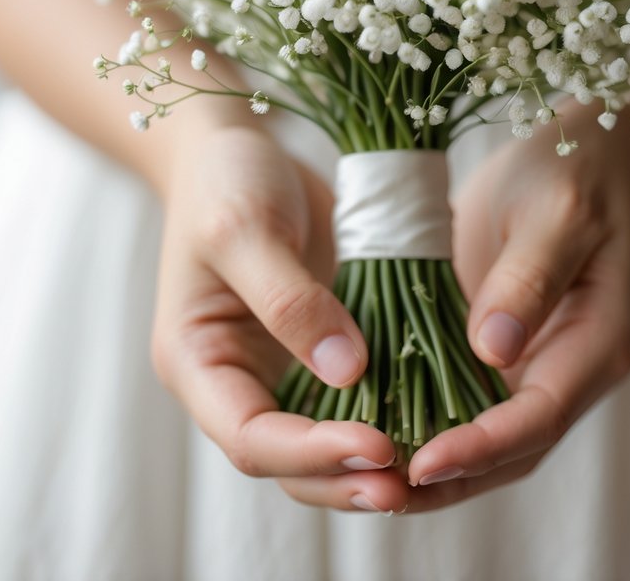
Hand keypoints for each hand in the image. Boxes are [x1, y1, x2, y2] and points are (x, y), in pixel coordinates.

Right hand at [151, 124, 408, 513]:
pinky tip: (432, 418)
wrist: (235, 148)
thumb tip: (348, 372)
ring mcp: (277, 367)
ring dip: (368, 461)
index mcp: (197, 361)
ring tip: (427, 468)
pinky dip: (386, 412)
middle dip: (343, 476)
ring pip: (322, 440)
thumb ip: (291, 301)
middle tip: (409, 481)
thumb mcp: (246, 229)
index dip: (310, 453)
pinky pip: (352, 395)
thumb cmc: (226, 180)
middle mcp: (235, 379)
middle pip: (286, 461)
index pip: (249, 437)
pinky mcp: (318, 346)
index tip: (376, 445)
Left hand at [405, 109, 629, 508]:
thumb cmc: (574, 169)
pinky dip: (425, 421)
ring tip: (366, 479)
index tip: (422, 462)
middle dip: (450, 477)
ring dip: (433, 465)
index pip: (540, 418)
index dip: (483, 447)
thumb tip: (493, 351)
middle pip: (513, 450)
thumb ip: (530, 278)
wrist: (583, 148)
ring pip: (486, 439)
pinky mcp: (500, 348)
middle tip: (379, 491)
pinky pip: (463, 399)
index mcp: (599, 343)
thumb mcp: (557, 212)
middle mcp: (570, 368)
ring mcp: (536, 363)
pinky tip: (374, 426)